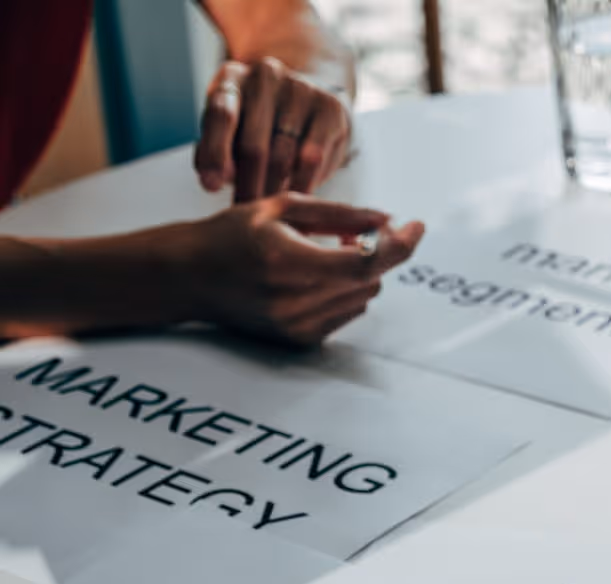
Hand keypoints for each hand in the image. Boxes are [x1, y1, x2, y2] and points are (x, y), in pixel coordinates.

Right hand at [172, 193, 424, 346]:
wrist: (187, 278)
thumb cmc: (229, 236)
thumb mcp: (280, 208)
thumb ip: (338, 214)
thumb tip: (385, 219)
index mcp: (290, 263)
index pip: (367, 262)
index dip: (400, 245)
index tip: (416, 226)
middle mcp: (296, 302)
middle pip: (371, 280)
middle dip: (372, 253)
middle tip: (346, 234)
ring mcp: (298, 327)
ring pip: (363, 298)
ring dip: (357, 274)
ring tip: (321, 255)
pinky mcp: (299, 341)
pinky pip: (346, 314)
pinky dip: (342, 293)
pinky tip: (311, 278)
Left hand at [195, 58, 352, 201]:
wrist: (305, 101)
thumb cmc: (257, 125)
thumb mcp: (228, 132)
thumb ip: (214, 153)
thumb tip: (212, 181)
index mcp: (232, 78)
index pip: (221, 114)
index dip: (215, 153)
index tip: (211, 187)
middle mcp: (265, 75)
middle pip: (254, 143)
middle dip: (249, 186)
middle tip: (247, 216)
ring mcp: (301, 88)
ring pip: (285, 155)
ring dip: (275, 191)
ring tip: (270, 215)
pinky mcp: (330, 107)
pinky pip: (314, 158)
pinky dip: (303, 185)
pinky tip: (297, 202)